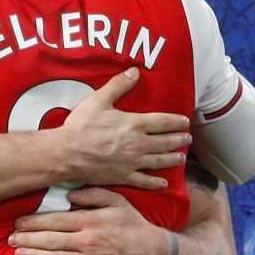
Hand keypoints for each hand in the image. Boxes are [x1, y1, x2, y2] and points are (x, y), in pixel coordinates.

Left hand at [9, 187, 168, 254]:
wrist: (150, 251)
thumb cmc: (132, 223)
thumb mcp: (117, 201)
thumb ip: (93, 194)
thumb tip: (70, 192)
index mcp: (90, 222)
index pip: (56, 221)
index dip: (35, 222)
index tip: (19, 223)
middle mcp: (87, 242)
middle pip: (51, 241)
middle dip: (28, 240)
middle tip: (10, 239)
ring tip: (18, 253)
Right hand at [45, 68, 191, 189]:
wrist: (66, 153)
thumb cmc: (81, 125)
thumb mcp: (99, 100)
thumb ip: (118, 85)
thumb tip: (135, 71)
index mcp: (134, 124)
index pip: (163, 122)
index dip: (177, 122)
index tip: (185, 122)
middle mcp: (138, 144)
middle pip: (165, 142)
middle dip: (179, 140)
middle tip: (188, 139)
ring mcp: (132, 162)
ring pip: (159, 161)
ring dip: (173, 158)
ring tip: (182, 157)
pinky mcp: (123, 176)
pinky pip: (144, 181)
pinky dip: (155, 183)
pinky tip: (164, 183)